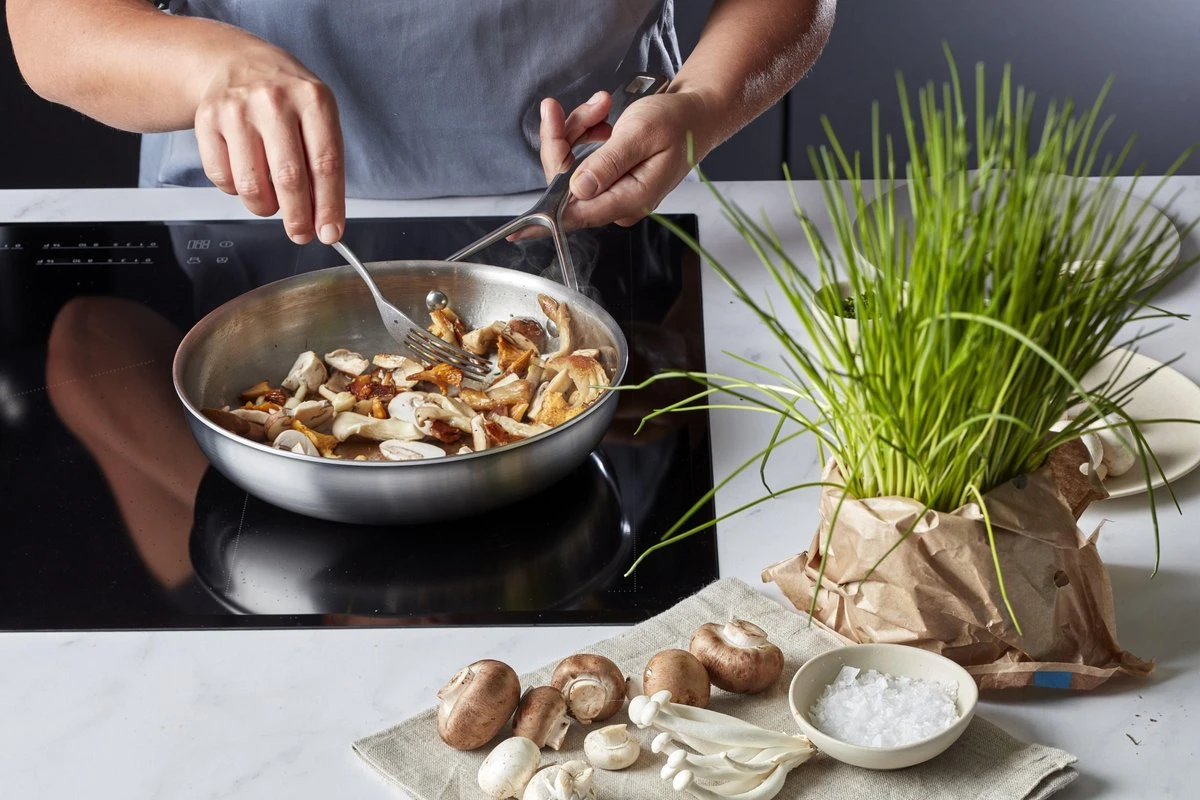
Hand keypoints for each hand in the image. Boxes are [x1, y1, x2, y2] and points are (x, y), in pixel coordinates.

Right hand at [193, 47, 344, 244]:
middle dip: (297, 217)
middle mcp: (274, 100)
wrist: (238, 62)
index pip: (325, 164)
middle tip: (301, 233)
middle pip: (289, 179)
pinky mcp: (206, 120)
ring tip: (273, 201)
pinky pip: (222, 178)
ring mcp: (236, 109)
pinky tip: (246, 176)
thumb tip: (324, 219)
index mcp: (312, 99)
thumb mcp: (318, 116)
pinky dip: (236, 191)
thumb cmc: (286, 97)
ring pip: (251, 185)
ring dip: (265, 207)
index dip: (328, 206)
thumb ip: (323, 164)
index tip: (329, 233)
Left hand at [537, 89, 710, 230]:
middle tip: (566, 107)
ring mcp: (613, 190)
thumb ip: (609, 163)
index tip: (516, 231)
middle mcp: (618, 201)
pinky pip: (581, 158)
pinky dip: (585, 132)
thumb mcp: (642, 134)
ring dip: (578, 130)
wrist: (697, 113)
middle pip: (567, 183)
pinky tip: (603, 116)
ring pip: (571, 166)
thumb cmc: (678, 122)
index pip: (576, 215)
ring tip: (602, 104)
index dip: (544, 219)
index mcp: (630, 198)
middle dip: (563, 141)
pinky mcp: (609, 178)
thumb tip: (578, 189)